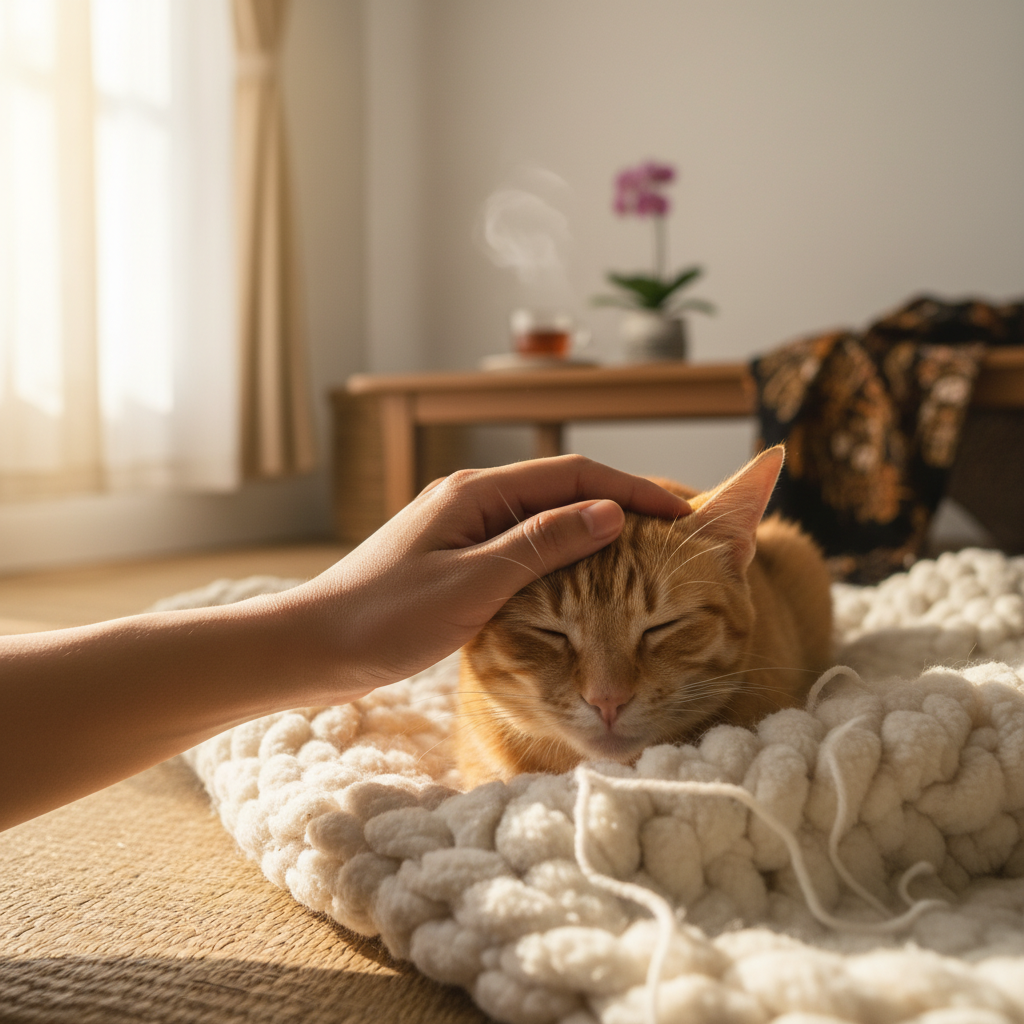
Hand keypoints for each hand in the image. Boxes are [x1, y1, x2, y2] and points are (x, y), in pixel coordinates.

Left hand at [292, 455, 690, 690]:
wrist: (314, 647)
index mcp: (477, 493)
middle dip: (618, 506)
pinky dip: (558, 560)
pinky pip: (519, 548)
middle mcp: (472, 500)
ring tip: (638, 560)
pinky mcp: (454, 560)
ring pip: (542, 521)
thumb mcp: (474, 583)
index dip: (630, 490)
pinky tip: (578, 585)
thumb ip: (542, 544)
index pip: (572, 475)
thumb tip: (608, 511)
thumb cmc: (384, 618)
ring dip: (590, 534)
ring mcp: (462, 529)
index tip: (679, 515)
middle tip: (669, 538)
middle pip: (561, 490)